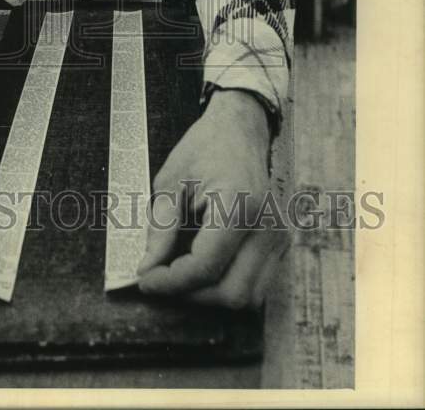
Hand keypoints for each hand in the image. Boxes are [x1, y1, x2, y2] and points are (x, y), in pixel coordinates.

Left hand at [137, 90, 286, 308]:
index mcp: (239, 204)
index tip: (146, 280)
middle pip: (231, 293)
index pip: (206, 266)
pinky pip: (256, 284)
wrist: (240, 128)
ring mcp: (280, 237)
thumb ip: (161, 228)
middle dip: (190, 295)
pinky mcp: (281, 244)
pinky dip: (227, 285)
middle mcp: (267, 226)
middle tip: (159, 279)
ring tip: (180, 274)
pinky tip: (202, 267)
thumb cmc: (205, 147)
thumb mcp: (171, 180)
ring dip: (210, 295)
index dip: (171, 281)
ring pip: (248, 298)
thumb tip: (149, 268)